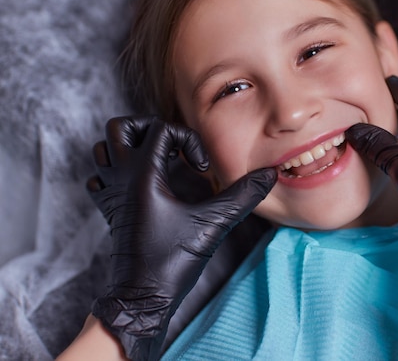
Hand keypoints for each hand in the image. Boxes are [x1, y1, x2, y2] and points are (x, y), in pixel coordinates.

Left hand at [86, 116, 275, 360]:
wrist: (142, 297)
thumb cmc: (172, 260)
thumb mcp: (214, 224)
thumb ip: (243, 196)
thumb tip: (270, 175)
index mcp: (143, 174)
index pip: (161, 129)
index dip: (188, 140)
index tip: (201, 169)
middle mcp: (121, 178)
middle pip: (119, 127)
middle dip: (149, 127)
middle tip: (173, 146)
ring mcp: (110, 193)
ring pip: (103, 149)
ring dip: (130, 146)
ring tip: (159, 160)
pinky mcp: (109, 209)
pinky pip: (100, 176)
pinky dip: (115, 171)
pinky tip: (140, 183)